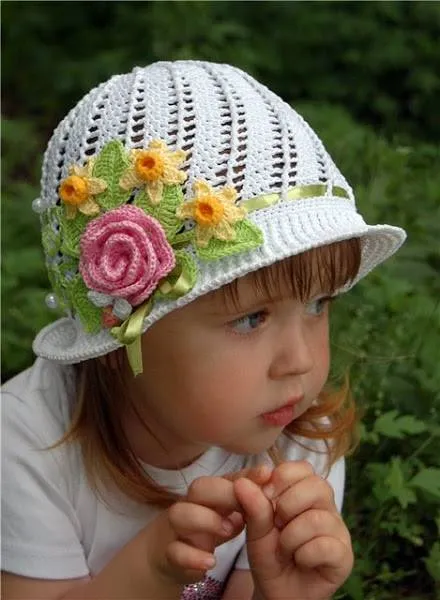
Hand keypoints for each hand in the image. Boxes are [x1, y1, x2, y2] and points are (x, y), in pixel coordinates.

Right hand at [149, 466, 271, 586]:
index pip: (225, 477)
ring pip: (179, 514)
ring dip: (205, 520)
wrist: (173, 553)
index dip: (246, 477)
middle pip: (198, 488)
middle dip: (223, 493)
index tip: (267, 475)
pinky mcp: (171, 553)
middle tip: (245, 508)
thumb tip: (269, 476)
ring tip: (228, 531)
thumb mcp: (231, 510)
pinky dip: (191, 557)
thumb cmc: (209, 524)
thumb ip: (249, 495)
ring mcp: (178, 528)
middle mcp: (192, 503)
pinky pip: (174, 551)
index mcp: (211, 492)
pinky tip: (210, 562)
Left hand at [234, 461, 352, 599]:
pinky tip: (300, 561)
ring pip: (318, 519)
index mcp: (306, 492)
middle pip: (317, 486)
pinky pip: (325, 545)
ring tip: (285, 549)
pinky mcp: (344, 556)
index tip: (265, 495)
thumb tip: (242, 482)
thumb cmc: (269, 554)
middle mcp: (327, 506)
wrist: (277, 591)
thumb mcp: (255, 529)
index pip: (303, 468)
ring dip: (291, 537)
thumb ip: (253, 506)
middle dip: (288, 505)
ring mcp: (338, 530)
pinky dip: (304, 555)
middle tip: (277, 525)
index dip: (282, 478)